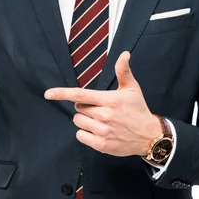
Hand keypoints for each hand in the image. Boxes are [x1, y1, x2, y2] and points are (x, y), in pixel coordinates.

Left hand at [44, 51, 161, 156]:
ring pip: (78, 121)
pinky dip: (85, 133)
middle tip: (100, 109)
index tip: (48, 93)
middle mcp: (105, 115)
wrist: (149, 136)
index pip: (80, 95)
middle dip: (84, 107)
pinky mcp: (101, 144)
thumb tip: (124, 54)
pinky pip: (80, 135)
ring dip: (85, 120)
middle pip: (78, 108)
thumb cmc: (138, 109)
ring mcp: (102, 131)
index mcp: (110, 100)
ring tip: (100, 121)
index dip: (62, 93)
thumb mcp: (132, 89)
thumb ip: (123, 71)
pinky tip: (98, 131)